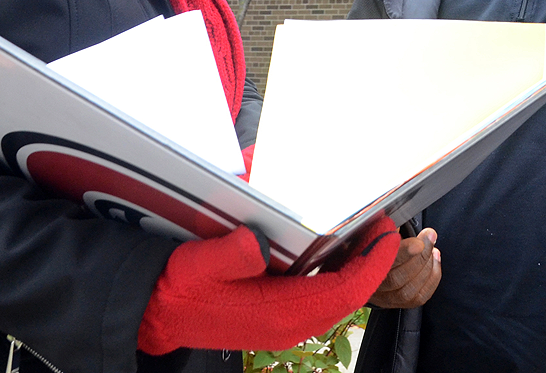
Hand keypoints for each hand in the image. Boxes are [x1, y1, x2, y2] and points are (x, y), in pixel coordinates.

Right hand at [138, 218, 399, 354]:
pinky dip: (336, 270)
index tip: (388, 230)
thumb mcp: (198, 264)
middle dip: (371, 258)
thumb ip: (230, 254)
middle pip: (350, 293)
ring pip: (338, 294)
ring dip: (356, 264)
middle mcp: (291, 324)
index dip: (373, 261)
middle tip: (381, 220)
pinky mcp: (279, 314)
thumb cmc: (178, 289)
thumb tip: (258, 240)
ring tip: (365, 229)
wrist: (157, 314)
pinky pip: (321, 294)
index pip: (345, 291)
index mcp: (279, 314)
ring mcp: (287, 322)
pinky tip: (335, 245)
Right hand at [367, 227, 439, 308]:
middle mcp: (371, 288)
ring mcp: (385, 299)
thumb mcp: (371, 235)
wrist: (364, 272)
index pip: (380, 263)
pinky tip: (435, 261)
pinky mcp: (400, 304)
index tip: (417, 242)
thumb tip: (392, 218)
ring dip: (426, 267)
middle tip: (429, 237)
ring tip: (433, 249)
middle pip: (397, 279)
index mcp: (360, 267)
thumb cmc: (371, 247)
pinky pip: (420, 297)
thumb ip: (380, 230)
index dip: (401, 254)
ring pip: (409, 290)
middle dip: (419, 257)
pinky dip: (432, 278)